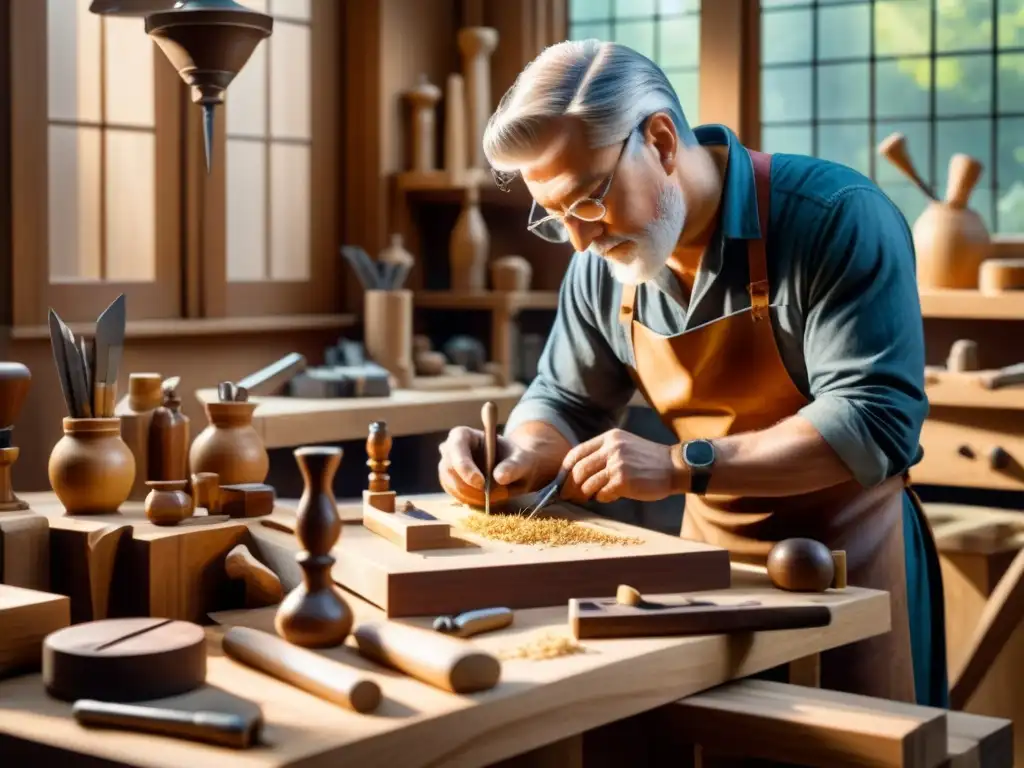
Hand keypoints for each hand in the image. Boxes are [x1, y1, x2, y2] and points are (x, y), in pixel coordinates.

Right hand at [438, 426, 535, 507]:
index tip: (481, 483)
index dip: (464, 466)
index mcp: (464, 435)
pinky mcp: (450, 483)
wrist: (513, 470)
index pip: (456, 447)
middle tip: (492, 495)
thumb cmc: (515, 459)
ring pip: (450, 485)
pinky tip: (486, 499)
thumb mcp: (521, 459)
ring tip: (495, 496)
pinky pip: (455, 495)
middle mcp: (450, 449)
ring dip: (472, 496)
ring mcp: (447, 467)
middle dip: (469, 486)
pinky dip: (471, 501)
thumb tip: (499, 477)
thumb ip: (513, 466)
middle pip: (448, 469)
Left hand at [560, 429, 684, 503]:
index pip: (577, 452)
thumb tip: (577, 471)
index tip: (562, 479)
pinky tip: (611, 496)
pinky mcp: (623, 481)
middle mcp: (611, 448)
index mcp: (610, 438)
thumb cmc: (648, 460)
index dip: (565, 469)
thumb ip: (604, 453)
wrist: (674, 467)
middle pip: (578, 470)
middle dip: (570, 486)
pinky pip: (602, 494)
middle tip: (569, 495)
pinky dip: (602, 498)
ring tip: (594, 495)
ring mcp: (617, 464)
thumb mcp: (625, 445)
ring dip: (587, 493)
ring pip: (588, 484)